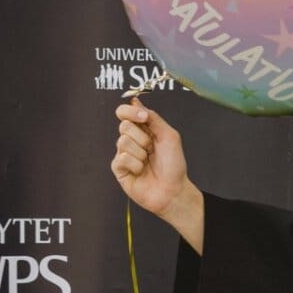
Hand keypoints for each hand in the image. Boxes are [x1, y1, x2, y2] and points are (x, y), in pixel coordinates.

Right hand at [111, 101, 191, 219]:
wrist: (174, 190)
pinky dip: (135, 164)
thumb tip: (135, 102)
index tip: (144, 118)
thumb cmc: (174, 165)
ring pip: (123, 141)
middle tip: (152, 149)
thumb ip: (153, 118)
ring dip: (140, 153)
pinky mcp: (119, 168)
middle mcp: (131, 140)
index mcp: (142, 130)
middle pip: (124, 125)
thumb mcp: (169, 136)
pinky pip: (122, 158)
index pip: (124, 112)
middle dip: (142, 137)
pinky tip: (141, 171)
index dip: (130, 111)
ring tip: (147, 162)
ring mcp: (124, 154)